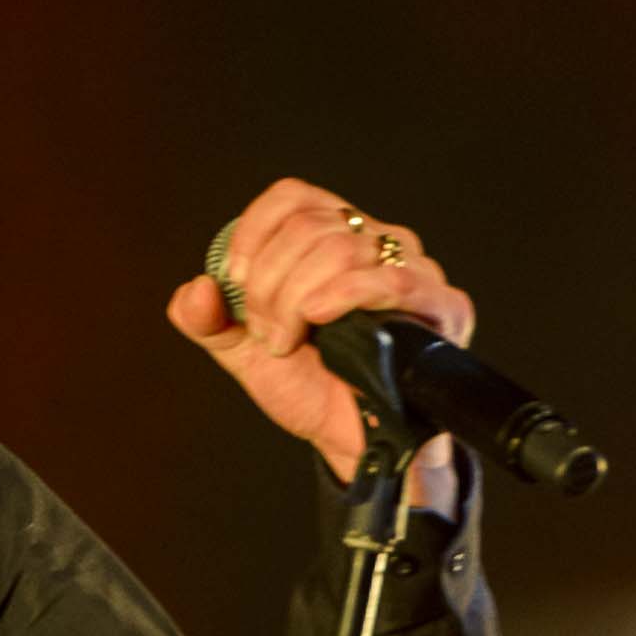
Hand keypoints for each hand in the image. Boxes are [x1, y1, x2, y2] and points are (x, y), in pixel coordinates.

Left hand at [166, 180, 474, 496]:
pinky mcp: (441, 303)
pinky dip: (341, 296)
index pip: (293, 197)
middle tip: (266, 331)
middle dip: (269, 284)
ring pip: (340, 248)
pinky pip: (389, 278)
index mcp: (333, 237)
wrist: (348, 438)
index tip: (237, 282)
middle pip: (310, 227)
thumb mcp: (244, 350)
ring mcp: (413, 267)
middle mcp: (376, 241)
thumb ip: (208, 320)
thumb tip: (195, 290)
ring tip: (288, 341)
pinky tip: (319, 321)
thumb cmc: (309, 385)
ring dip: (296, 299)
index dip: (254, 234)